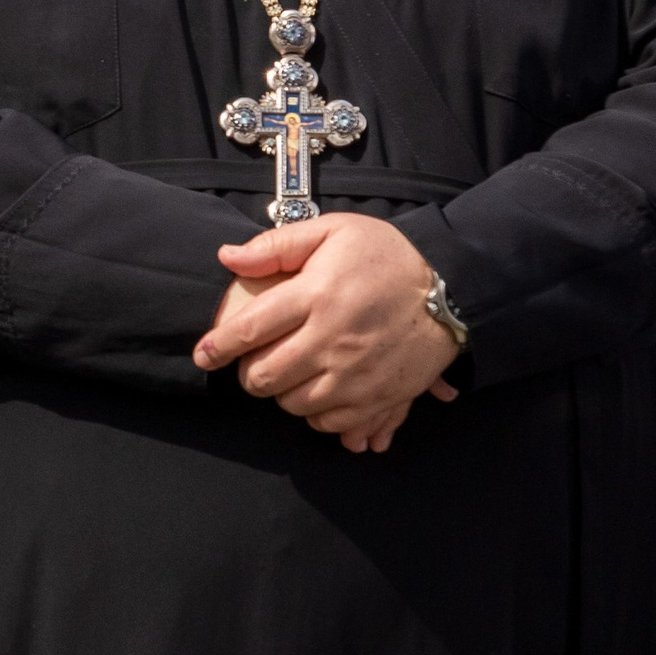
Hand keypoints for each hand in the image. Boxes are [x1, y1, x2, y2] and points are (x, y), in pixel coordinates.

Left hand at [192, 213, 460, 454]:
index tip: (203, 354)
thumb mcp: (334, 231)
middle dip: (250, 374)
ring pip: (293, 405)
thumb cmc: (387, 256)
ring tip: (291, 374)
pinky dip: (316, 414)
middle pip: (266, 377)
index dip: (217, 346)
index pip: (250, 329)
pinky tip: (319, 391)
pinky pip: (329, 423)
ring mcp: (355, 375)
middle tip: (255, 363)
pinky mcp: (377, 398)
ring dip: (282, 394)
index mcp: (315, 296)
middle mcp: (331, 340)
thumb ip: (277, 245)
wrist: (451, 290)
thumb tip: (228, 257)